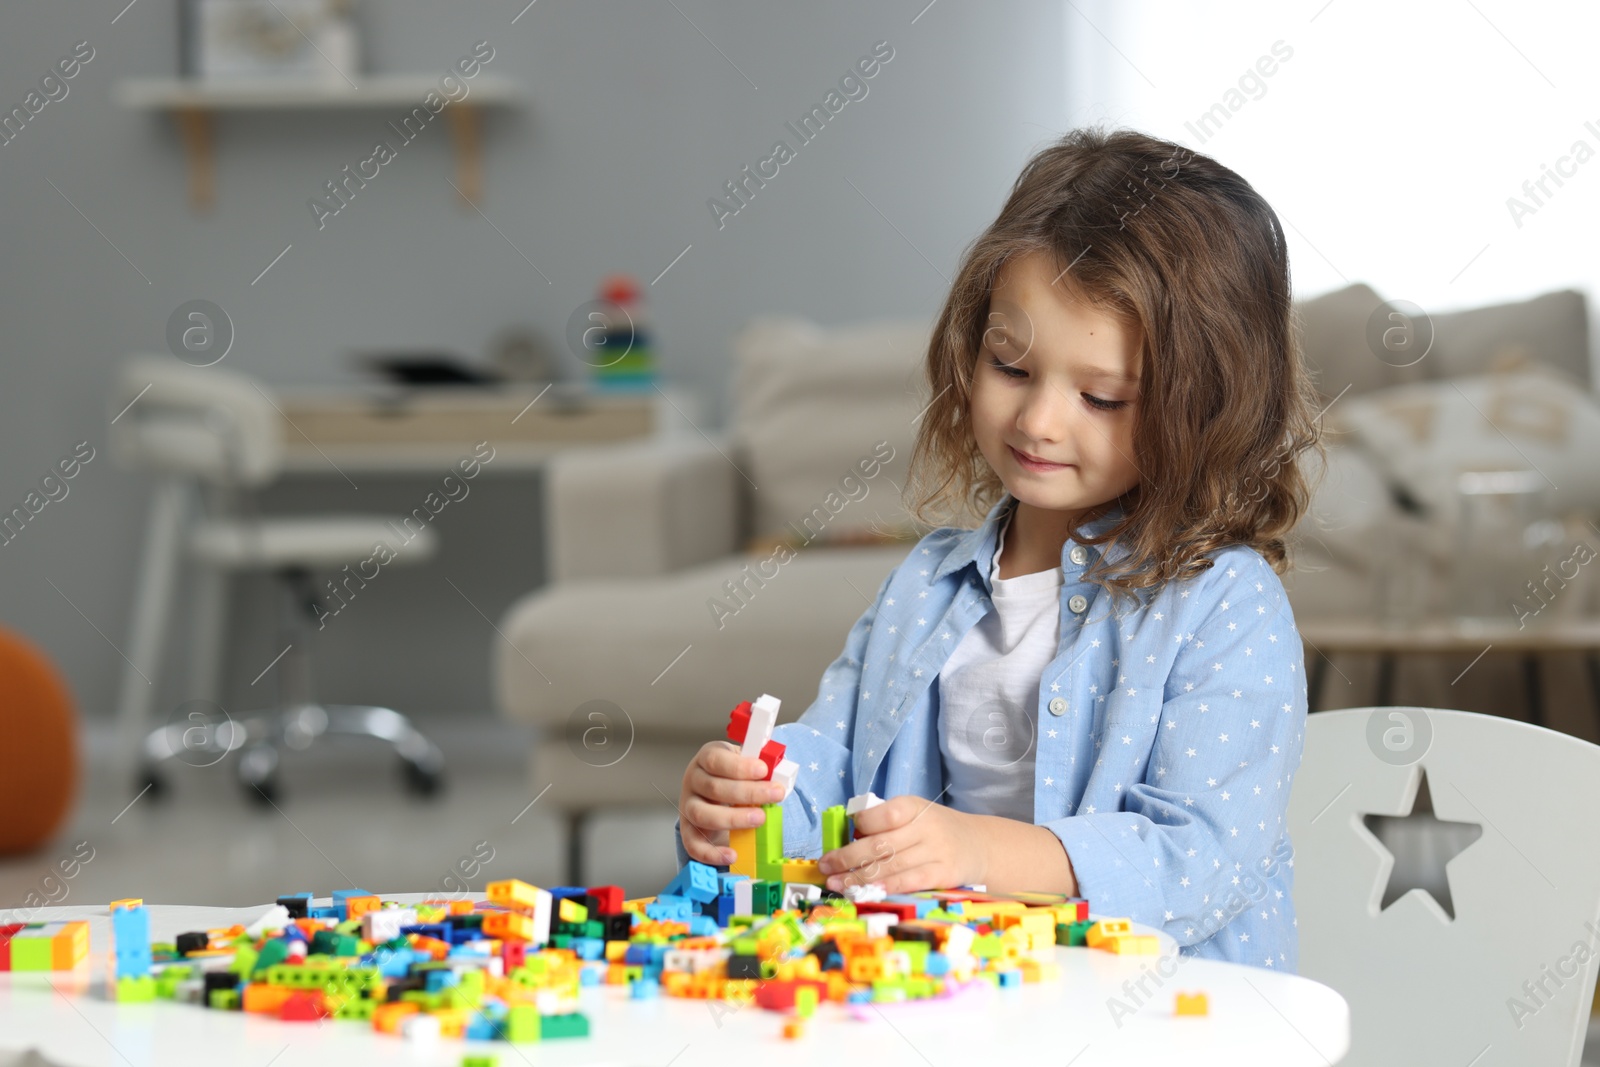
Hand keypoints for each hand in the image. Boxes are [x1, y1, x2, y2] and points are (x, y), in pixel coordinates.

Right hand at [678, 741, 786, 865]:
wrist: (716, 792)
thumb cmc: (735, 775)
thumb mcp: (745, 763)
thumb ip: (759, 769)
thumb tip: (780, 776)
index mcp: (707, 758)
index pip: (716, 760)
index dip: (739, 766)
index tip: (763, 770)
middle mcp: (693, 780)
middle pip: (713, 787)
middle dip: (747, 793)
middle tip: (774, 795)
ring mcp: (687, 805)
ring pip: (701, 814)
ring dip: (733, 819)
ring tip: (760, 819)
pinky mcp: (688, 830)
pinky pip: (693, 844)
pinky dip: (711, 852)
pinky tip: (732, 854)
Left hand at [816, 795, 985, 894]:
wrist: (978, 845)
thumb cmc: (934, 829)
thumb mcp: (913, 814)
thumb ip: (884, 823)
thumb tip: (847, 838)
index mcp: (913, 806)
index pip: (882, 815)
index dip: (859, 826)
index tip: (840, 836)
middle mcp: (925, 827)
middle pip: (880, 845)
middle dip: (847, 858)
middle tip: (825, 866)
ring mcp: (935, 852)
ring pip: (890, 867)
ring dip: (858, 878)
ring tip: (835, 884)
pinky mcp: (942, 875)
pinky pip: (907, 882)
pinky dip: (883, 888)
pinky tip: (864, 892)